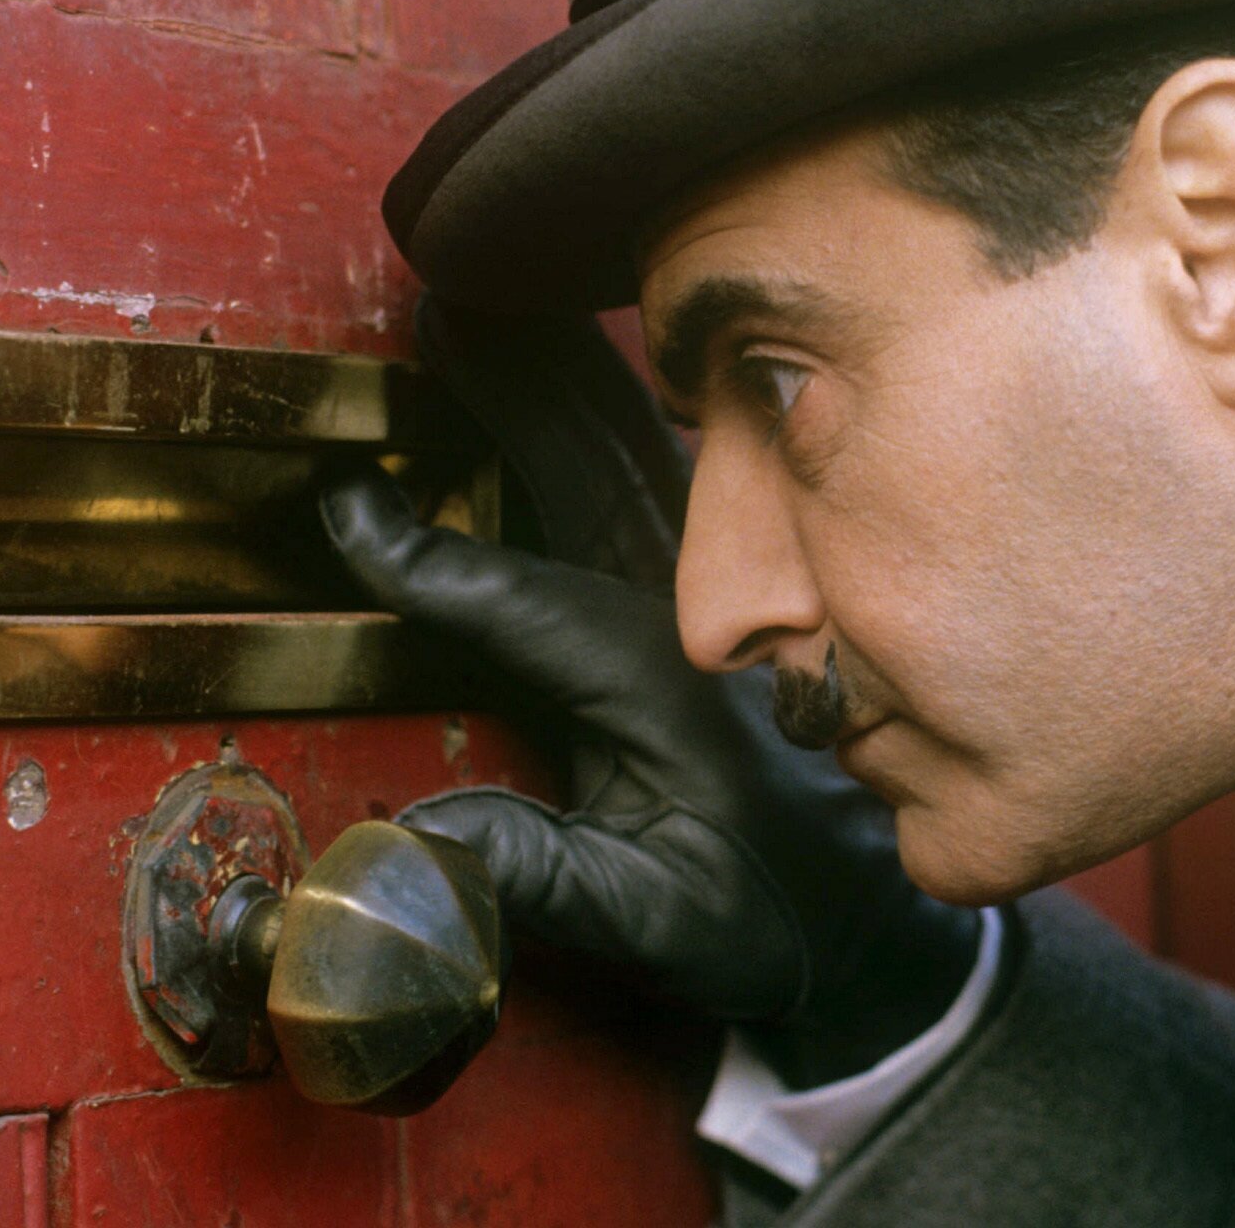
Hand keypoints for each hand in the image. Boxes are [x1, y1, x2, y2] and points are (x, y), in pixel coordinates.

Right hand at [324, 303, 980, 1085]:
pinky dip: (613, 415)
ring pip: (635, 457)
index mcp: (662, 686)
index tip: (350, 505)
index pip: (524, 598)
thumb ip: (542, 875)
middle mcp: (694, 616)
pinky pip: (667, 476)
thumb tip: (418, 836)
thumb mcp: (656, 923)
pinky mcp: (737, 588)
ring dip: (562, 382)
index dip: (429, 557)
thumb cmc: (775, 922)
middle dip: (512, 390)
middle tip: (438, 310)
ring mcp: (721, 591)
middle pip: (594, 472)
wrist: (884, 927)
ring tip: (491, 308)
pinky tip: (575, 372)